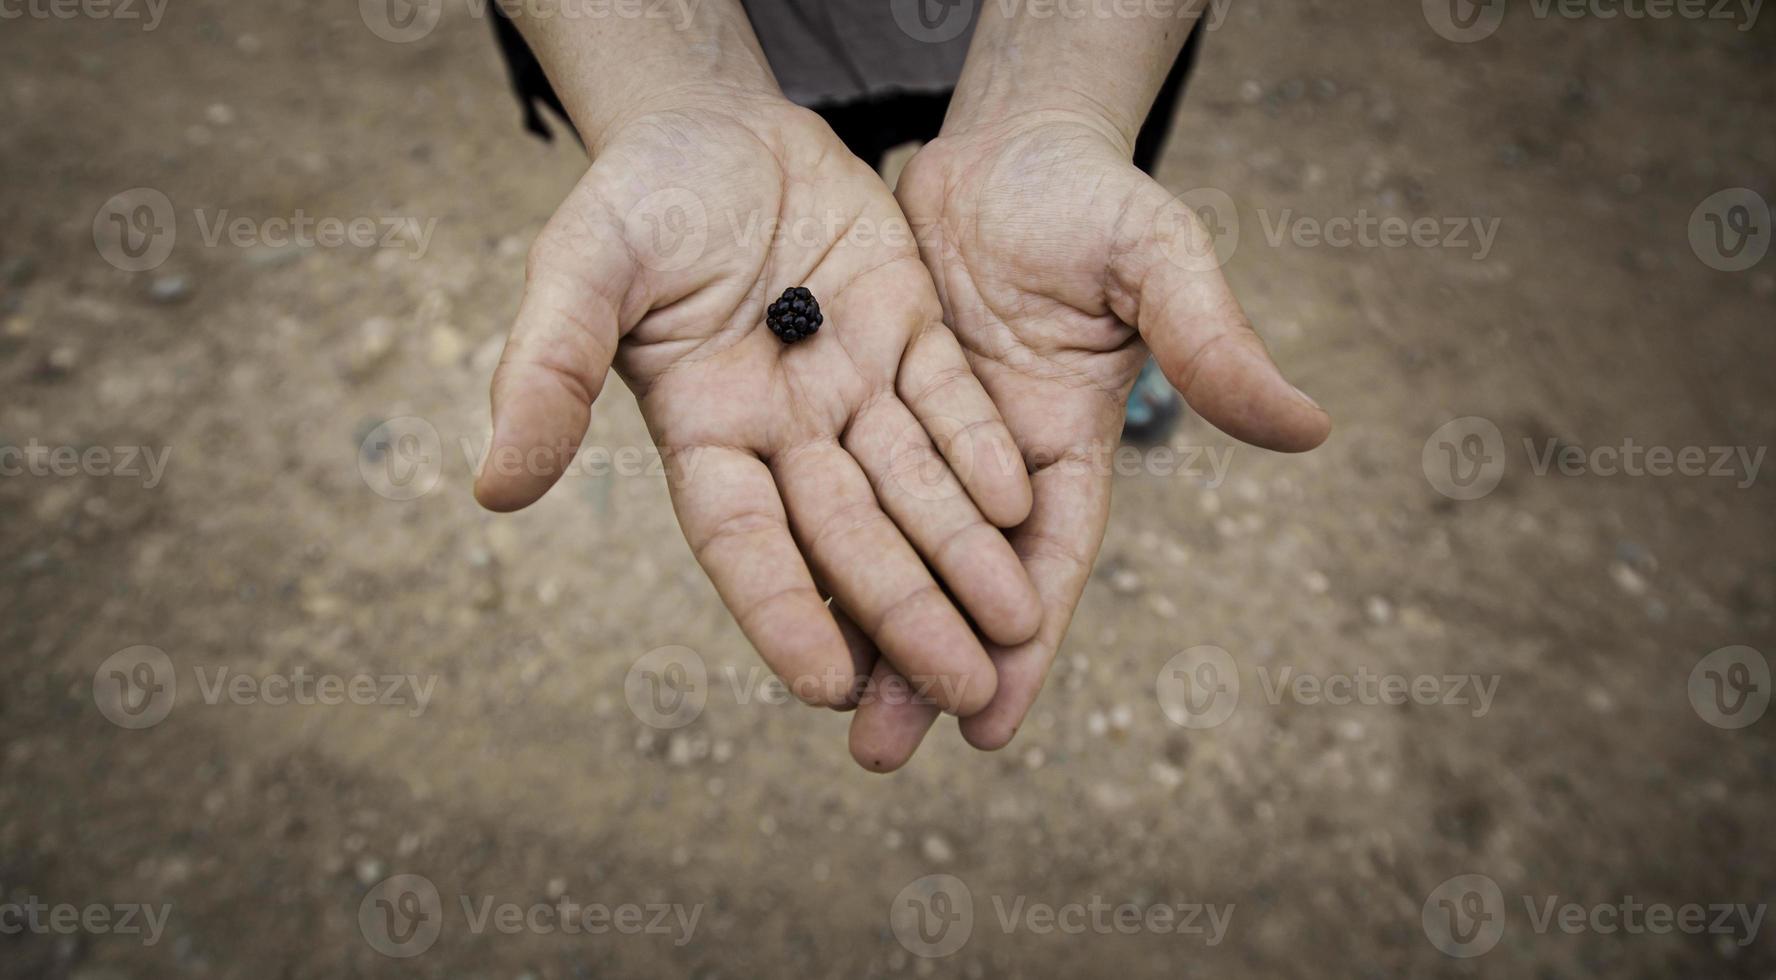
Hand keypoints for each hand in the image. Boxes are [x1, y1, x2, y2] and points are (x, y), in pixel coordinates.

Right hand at [473, 95, 1040, 715]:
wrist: (714, 122)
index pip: (745, 544)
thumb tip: (492, 491)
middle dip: (907, 612)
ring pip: (915, 486)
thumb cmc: (633, 197)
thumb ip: (545, 374)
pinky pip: (950, 403)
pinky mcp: (907, 331)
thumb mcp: (578, 272)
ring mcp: (850, 384)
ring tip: (1018, 624)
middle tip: (961, 690)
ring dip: (965, 554)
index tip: (827, 686)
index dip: (783, 613)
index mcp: (703, 434)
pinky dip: (982, 452)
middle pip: (852, 537)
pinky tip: (1023, 506)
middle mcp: (784, 430)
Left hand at [847, 114, 1331, 766]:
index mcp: (1063, 444)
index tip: (990, 722)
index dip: (1023, 642)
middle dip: (927, 666)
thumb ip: (1214, 344)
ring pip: (889, 548)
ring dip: (864, 626)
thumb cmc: (1095, 195)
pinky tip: (782, 602)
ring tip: (828, 711)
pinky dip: (814, 543)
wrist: (1006, 146)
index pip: (1045, 562)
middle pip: (959, 582)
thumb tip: (1310, 427)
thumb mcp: (1159, 262)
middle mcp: (991, 461)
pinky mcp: (863, 400)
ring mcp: (923, 436)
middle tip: (882, 752)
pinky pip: (834, 485)